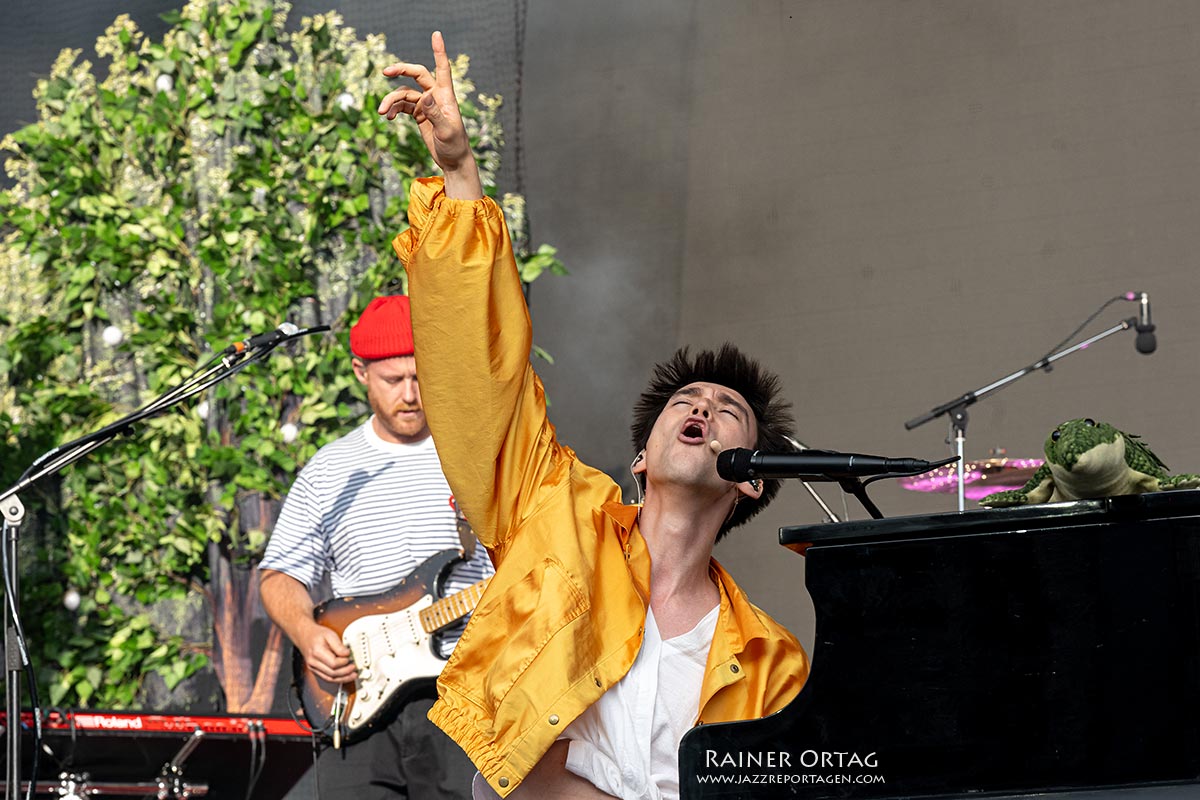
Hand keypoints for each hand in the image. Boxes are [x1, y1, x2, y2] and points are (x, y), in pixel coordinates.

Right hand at [299, 623, 357, 683]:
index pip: (333, 663)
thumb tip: (347, 654)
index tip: (350, 657)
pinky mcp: (315, 670)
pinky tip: (345, 677)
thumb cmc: (316, 635)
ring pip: (329, 678)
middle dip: (345, 672)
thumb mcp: (329, 634)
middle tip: (354, 667)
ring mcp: (313, 668)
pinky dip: (337, 679)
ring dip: (343, 679)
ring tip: (353, 675)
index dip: (344, 662)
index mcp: (317, 652)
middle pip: (332, 673)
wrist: (304, 636)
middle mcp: (313, 662)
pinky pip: (327, 678)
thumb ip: (339, 645)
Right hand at [378, 31, 482, 198]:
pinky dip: (393, 110)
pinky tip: (388, 118)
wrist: (452, 161)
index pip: (442, 69)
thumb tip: (426, 96)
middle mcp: (435, 96)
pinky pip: (402, 106)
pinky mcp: (418, 114)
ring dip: (391, 101)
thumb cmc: (455, 146)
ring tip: (383, 113)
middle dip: (401, 71)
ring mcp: (425, 105)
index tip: (436, 34)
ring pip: (404, 94)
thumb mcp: (446, 131)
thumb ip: (436, 113)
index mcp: (446, 96)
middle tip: (385, 72)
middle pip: (416, 74)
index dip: (439, 51)